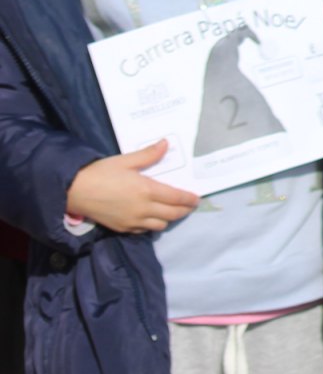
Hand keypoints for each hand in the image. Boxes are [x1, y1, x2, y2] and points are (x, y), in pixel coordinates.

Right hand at [65, 141, 199, 233]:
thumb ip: (148, 154)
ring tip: (172, 211)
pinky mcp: (121, 228)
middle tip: (190, 206)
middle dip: (184, 210)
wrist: (73, 191)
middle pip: (172, 214)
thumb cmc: (100, 172)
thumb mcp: (126, 160)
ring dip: (169, 218)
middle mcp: (143, 209)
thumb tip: (165, 143)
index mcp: (147, 190)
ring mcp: (132, 221)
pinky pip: (144, 231)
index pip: (176, 198)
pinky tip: (152, 218)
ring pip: (160, 225)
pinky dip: (152, 225)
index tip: (197, 199)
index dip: (189, 199)